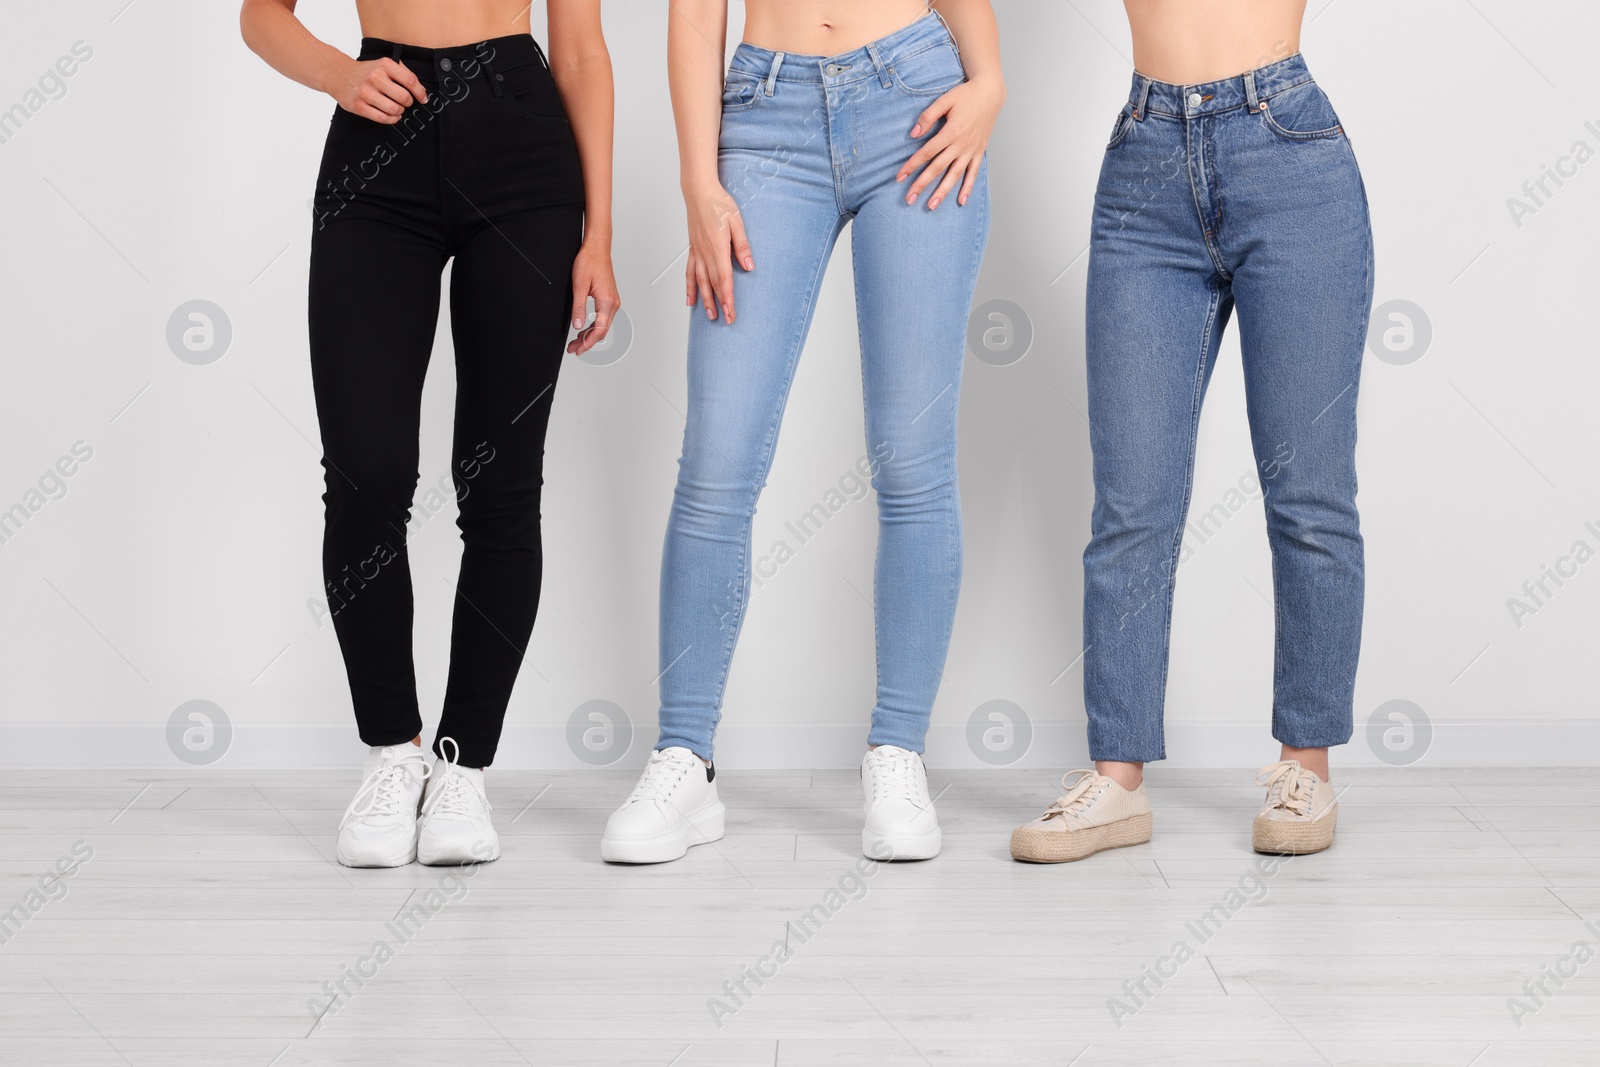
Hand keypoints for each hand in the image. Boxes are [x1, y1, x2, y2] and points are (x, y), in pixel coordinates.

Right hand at [331, 57, 426, 123]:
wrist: (340, 75)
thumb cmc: (367, 72)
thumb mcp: (384, 65)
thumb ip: (403, 73)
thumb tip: (421, 91)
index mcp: (384, 65)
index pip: (410, 81)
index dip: (420, 93)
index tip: (423, 99)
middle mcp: (375, 77)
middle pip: (404, 97)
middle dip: (408, 103)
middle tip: (405, 102)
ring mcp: (366, 92)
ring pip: (394, 110)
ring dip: (399, 112)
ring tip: (396, 108)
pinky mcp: (359, 106)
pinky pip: (382, 118)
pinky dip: (391, 119)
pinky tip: (391, 115)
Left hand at [567, 242, 620, 356]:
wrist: (597, 248)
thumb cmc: (589, 262)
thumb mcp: (579, 286)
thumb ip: (578, 307)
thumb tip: (577, 325)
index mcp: (607, 302)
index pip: (599, 330)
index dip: (588, 342)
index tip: (578, 349)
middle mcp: (613, 304)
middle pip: (602, 331)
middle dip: (587, 342)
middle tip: (573, 349)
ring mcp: (612, 302)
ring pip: (602, 325)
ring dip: (589, 335)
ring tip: (576, 342)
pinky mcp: (609, 299)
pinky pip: (602, 318)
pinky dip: (593, 326)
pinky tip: (583, 329)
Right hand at [683, 181, 752, 323]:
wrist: (699, 191)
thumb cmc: (719, 203)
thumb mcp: (738, 223)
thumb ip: (742, 247)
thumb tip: (749, 267)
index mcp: (717, 248)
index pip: (723, 280)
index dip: (727, 299)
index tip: (731, 313)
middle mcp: (705, 253)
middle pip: (712, 284)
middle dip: (719, 304)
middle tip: (725, 320)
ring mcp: (697, 252)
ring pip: (700, 282)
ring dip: (705, 300)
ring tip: (709, 315)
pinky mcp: (693, 249)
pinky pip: (689, 272)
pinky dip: (689, 287)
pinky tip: (690, 299)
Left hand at [896, 75, 1004, 209]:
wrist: (990, 93)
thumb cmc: (965, 95)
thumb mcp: (945, 100)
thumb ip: (928, 116)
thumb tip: (913, 134)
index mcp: (951, 131)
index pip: (927, 152)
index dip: (912, 165)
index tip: (900, 177)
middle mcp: (961, 144)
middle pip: (938, 168)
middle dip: (922, 184)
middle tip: (909, 199)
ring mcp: (971, 150)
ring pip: (955, 175)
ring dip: (943, 191)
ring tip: (932, 206)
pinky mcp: (979, 152)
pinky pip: (974, 173)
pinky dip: (968, 187)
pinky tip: (961, 201)